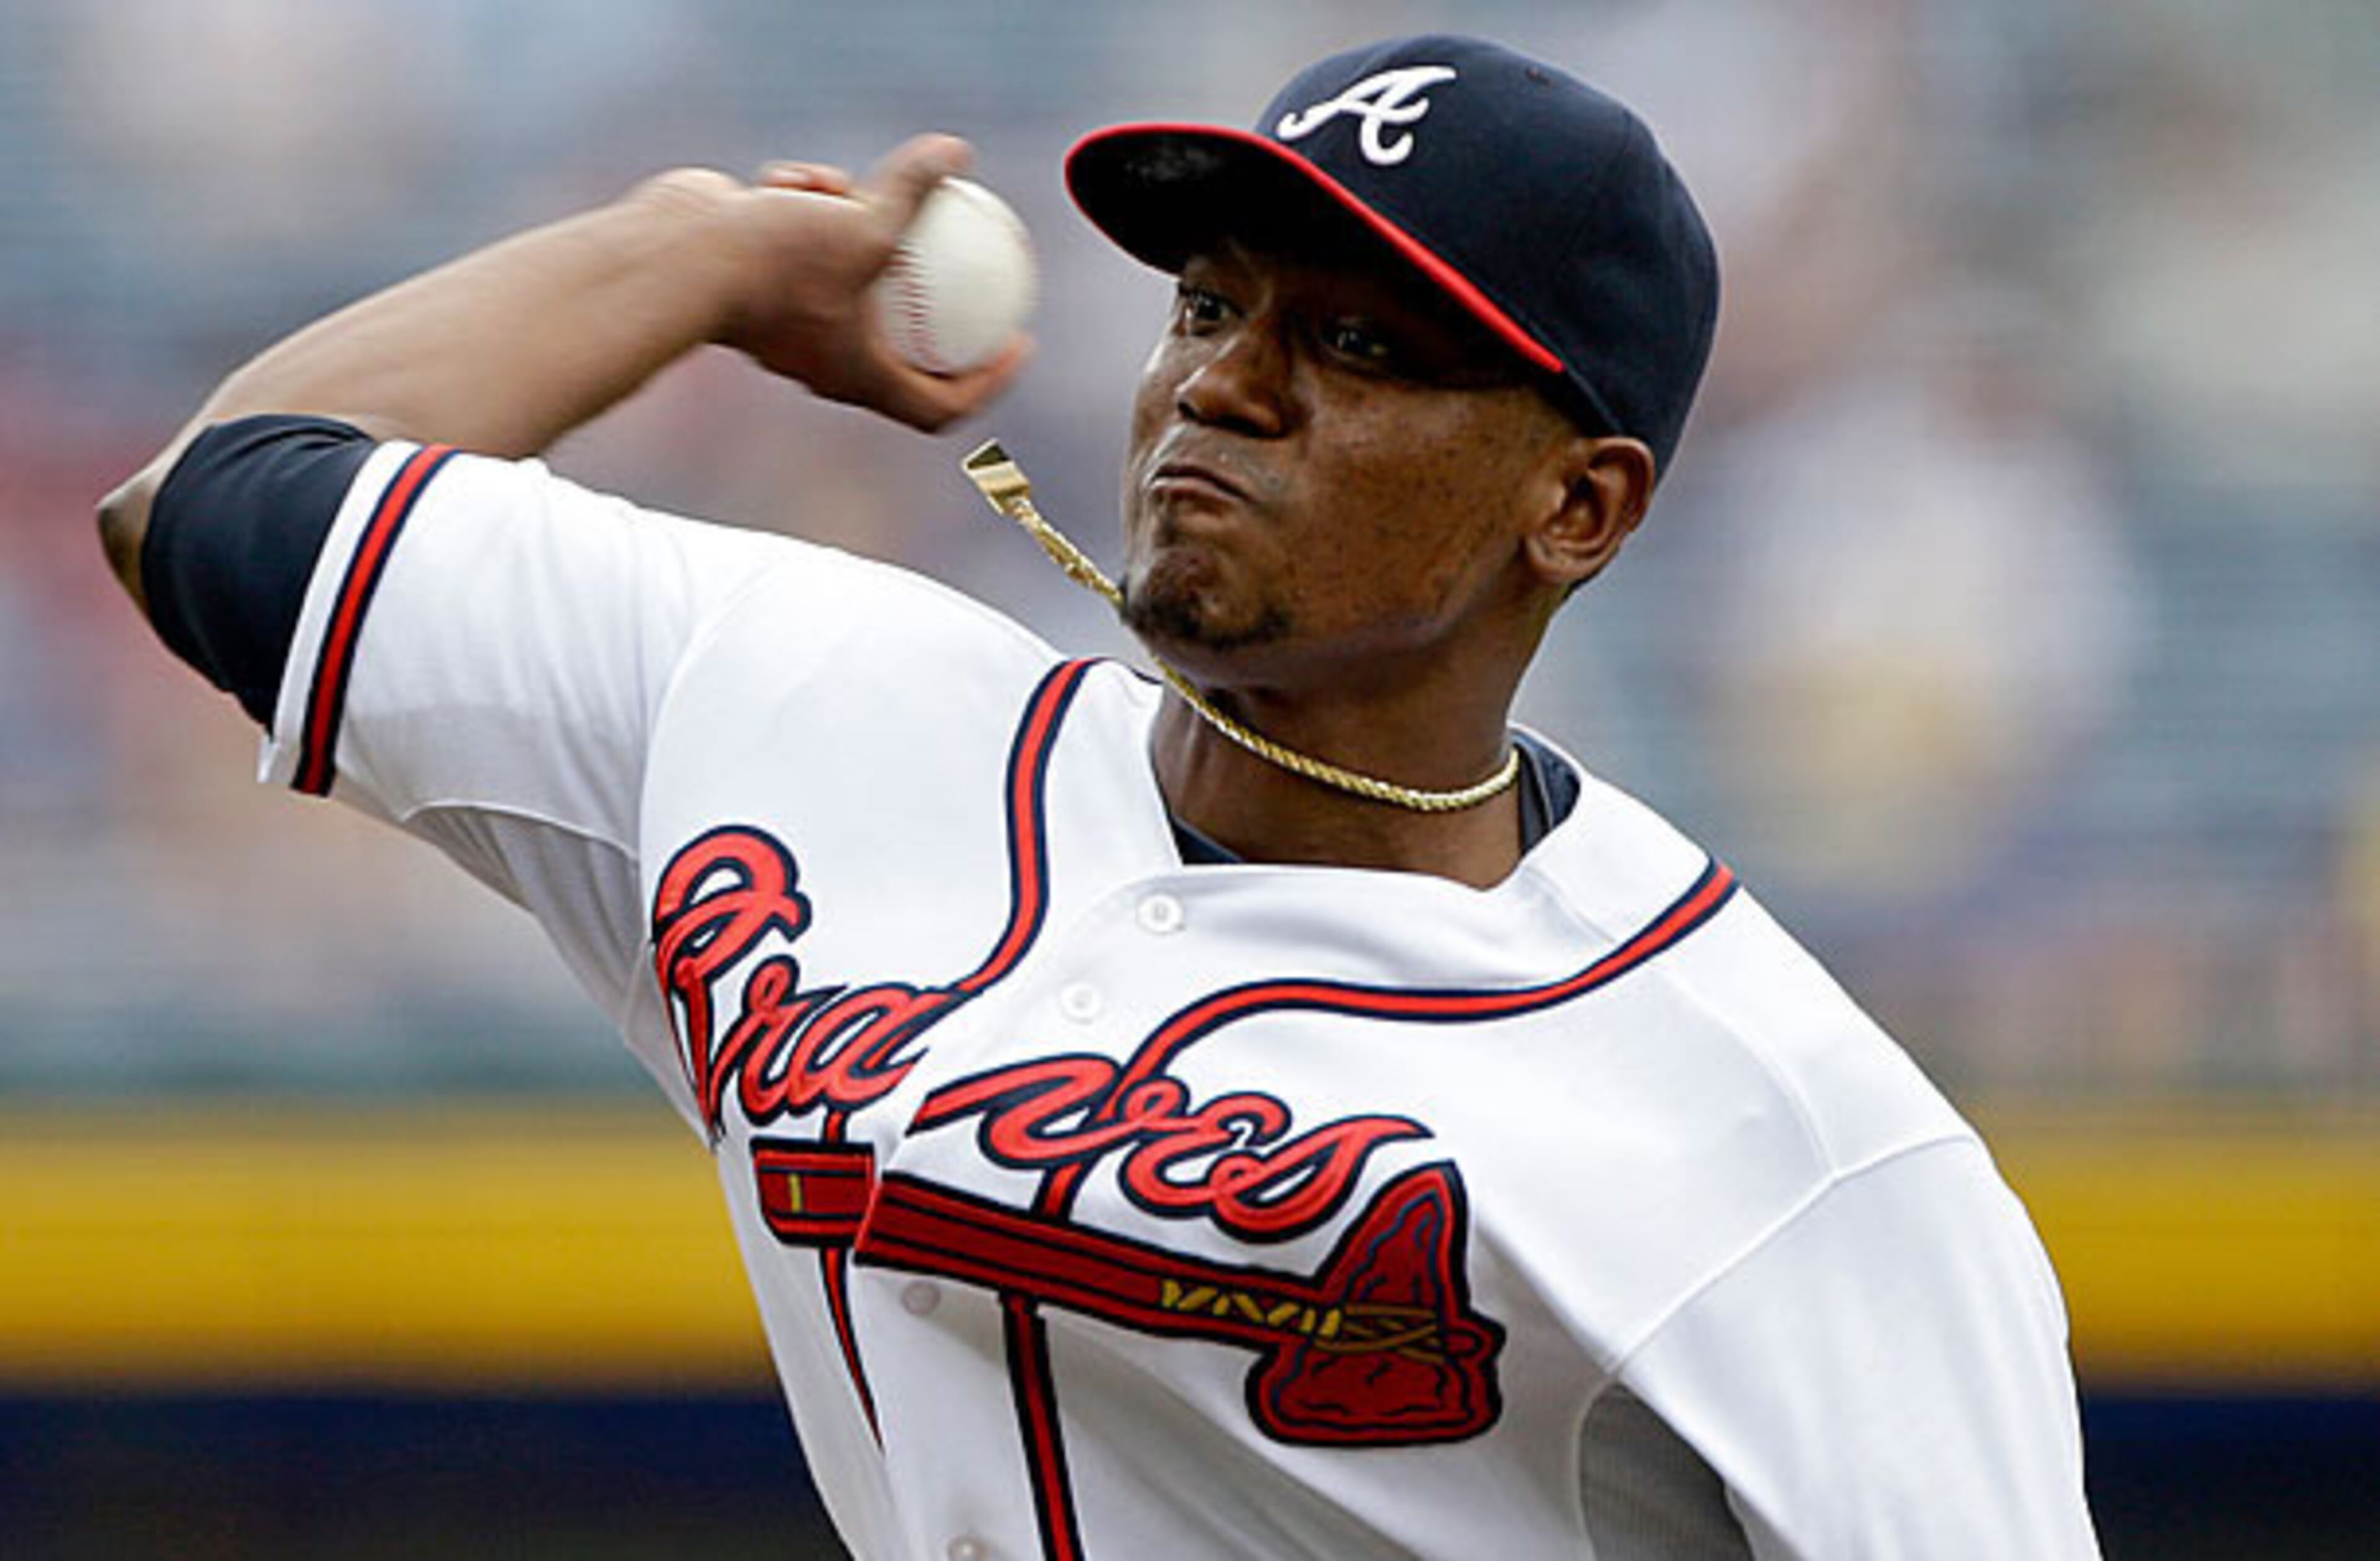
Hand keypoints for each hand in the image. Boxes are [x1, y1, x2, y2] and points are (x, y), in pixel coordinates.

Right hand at [695, 134, 1031, 430]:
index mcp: (858, 376)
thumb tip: (958, 152)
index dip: (987, 383)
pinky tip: (791, 179)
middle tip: (971, 262)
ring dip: (853, 222)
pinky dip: (804, 209)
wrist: (674, 255)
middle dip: (930, 301)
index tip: (1016, 341)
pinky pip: (800, 243)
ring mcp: (786, 321)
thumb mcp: (864, 221)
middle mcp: (822, 359)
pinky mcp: (755, 280)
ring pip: (844, 271)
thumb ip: (913, 190)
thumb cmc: (773, 260)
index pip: (938, 405)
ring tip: (844, 188)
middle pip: (896, 343)